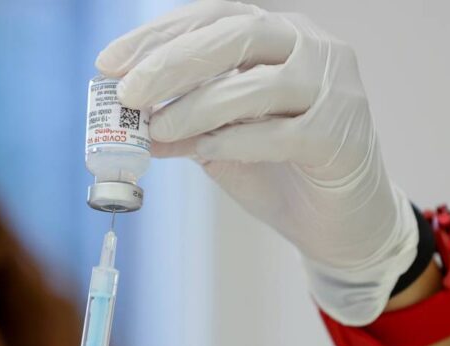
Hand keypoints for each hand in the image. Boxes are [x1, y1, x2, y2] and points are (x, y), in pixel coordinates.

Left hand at [97, 0, 417, 325]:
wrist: (338, 222)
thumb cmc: (279, 170)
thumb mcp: (218, 142)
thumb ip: (182, 124)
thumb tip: (127, 119)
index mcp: (279, 37)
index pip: (213, 18)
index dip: (158, 37)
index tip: (108, 62)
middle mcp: (312, 48)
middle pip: (236, 37)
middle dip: (173, 63)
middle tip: (129, 93)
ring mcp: (333, 90)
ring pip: (258, 84)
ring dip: (197, 108)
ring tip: (156, 131)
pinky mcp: (340, 137)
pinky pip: (281, 134)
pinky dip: (235, 141)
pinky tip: (202, 151)